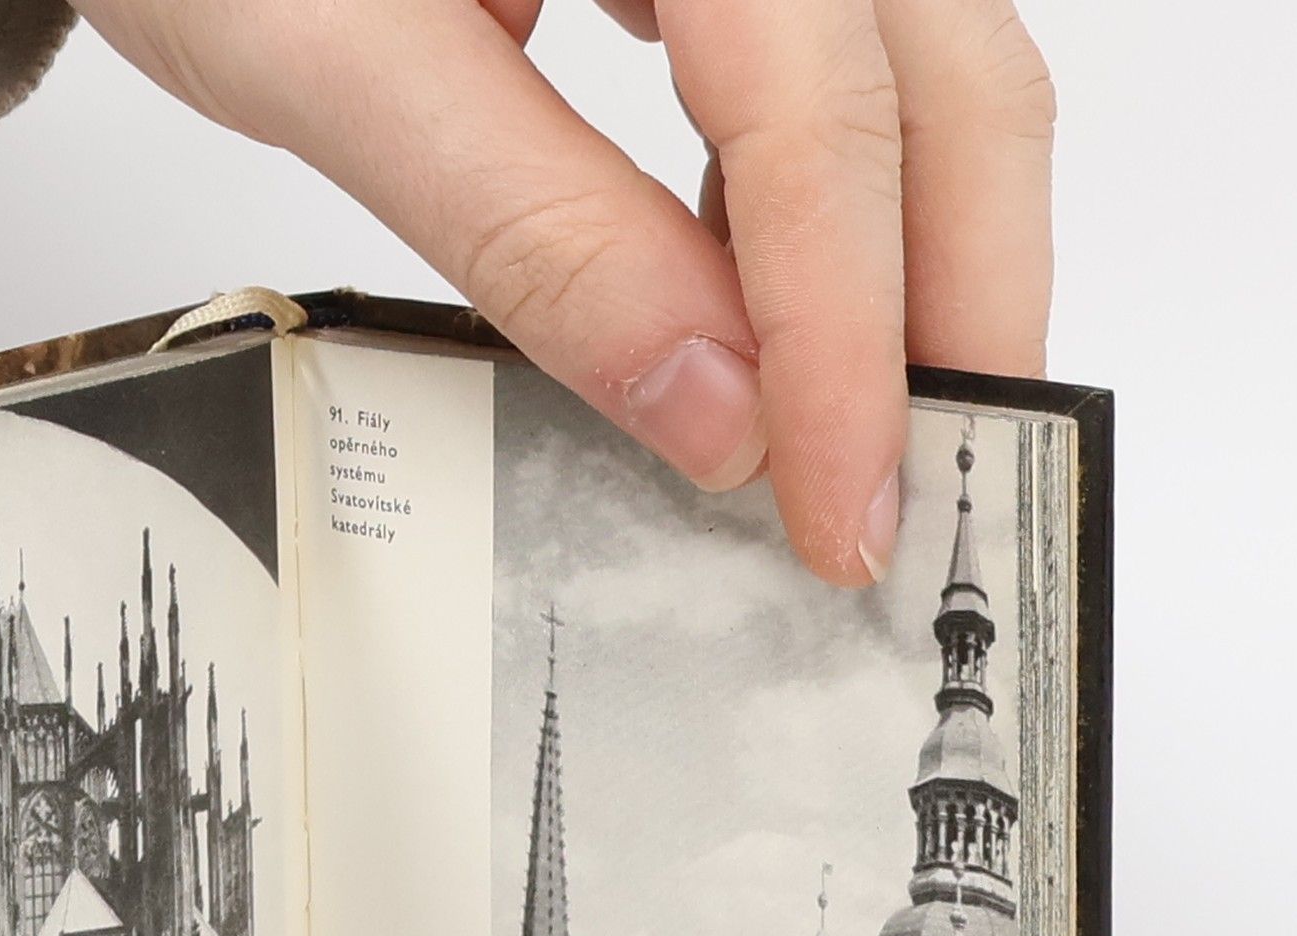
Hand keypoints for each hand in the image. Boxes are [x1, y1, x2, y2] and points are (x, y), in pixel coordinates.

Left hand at [76, 0, 1053, 586]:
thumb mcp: (345, 68)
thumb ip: (536, 233)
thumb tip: (715, 412)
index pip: (817, 111)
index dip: (845, 334)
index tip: (842, 506)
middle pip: (942, 77)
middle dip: (951, 304)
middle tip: (915, 493)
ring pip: (914, 73)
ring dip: (907, 264)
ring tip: (853, 430)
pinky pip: (826, 71)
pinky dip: (816, 210)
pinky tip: (765, 315)